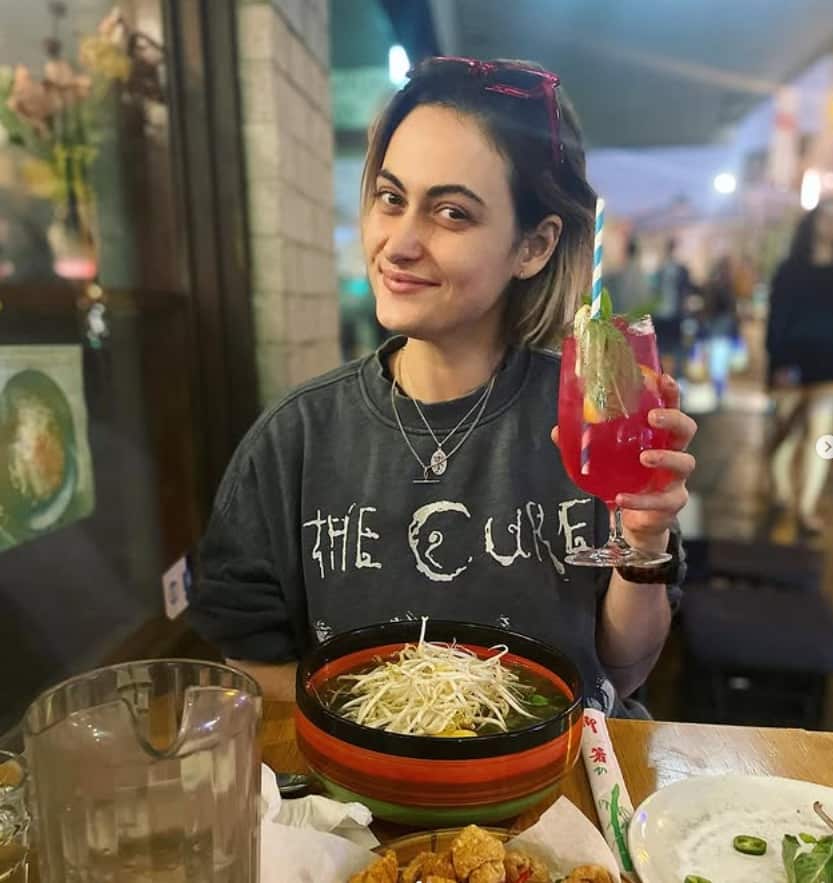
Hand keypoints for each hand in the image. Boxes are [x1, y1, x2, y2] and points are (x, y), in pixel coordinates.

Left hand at [552, 374, 696, 553]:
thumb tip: (557, 430)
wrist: (635, 520)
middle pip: (686, 430)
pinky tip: (622, 498)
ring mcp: (676, 479)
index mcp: (657, 436)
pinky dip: (641, 500)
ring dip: (665, 457)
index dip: (670, 393)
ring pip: (685, 463)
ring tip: (644, 457)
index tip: (663, 379)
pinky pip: (662, 501)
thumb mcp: (603, 459)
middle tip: (653, 417)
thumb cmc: (624, 480)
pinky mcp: (672, 503)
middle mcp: (673, 452)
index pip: (670, 408)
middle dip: (673, 420)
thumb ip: (583, 444)